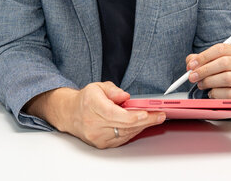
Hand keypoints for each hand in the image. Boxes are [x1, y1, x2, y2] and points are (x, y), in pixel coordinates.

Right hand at [26, 82, 164, 148]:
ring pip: (125, 133)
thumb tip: (125, 96)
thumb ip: (113, 90)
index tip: (146, 113)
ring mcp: (97, 136)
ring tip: (155, 118)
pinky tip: (142, 125)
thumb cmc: (86, 99)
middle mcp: (93, 123)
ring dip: (142, 126)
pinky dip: (134, 131)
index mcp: (92, 105)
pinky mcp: (101, 144)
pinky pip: (122, 138)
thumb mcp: (98, 86)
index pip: (114, 114)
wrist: (70, 114)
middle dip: (145, 120)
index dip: (131, 116)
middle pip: (123, 125)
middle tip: (160, 115)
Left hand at [186, 43, 230, 98]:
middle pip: (224, 63)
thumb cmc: (220, 76)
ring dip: (208, 82)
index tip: (191, 65)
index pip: (221, 49)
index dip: (204, 56)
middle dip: (204, 70)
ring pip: (227, 78)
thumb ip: (198, 61)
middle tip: (191, 77)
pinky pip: (228, 93)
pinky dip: (215, 93)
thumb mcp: (210, 65)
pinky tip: (211, 93)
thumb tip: (190, 63)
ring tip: (201, 85)